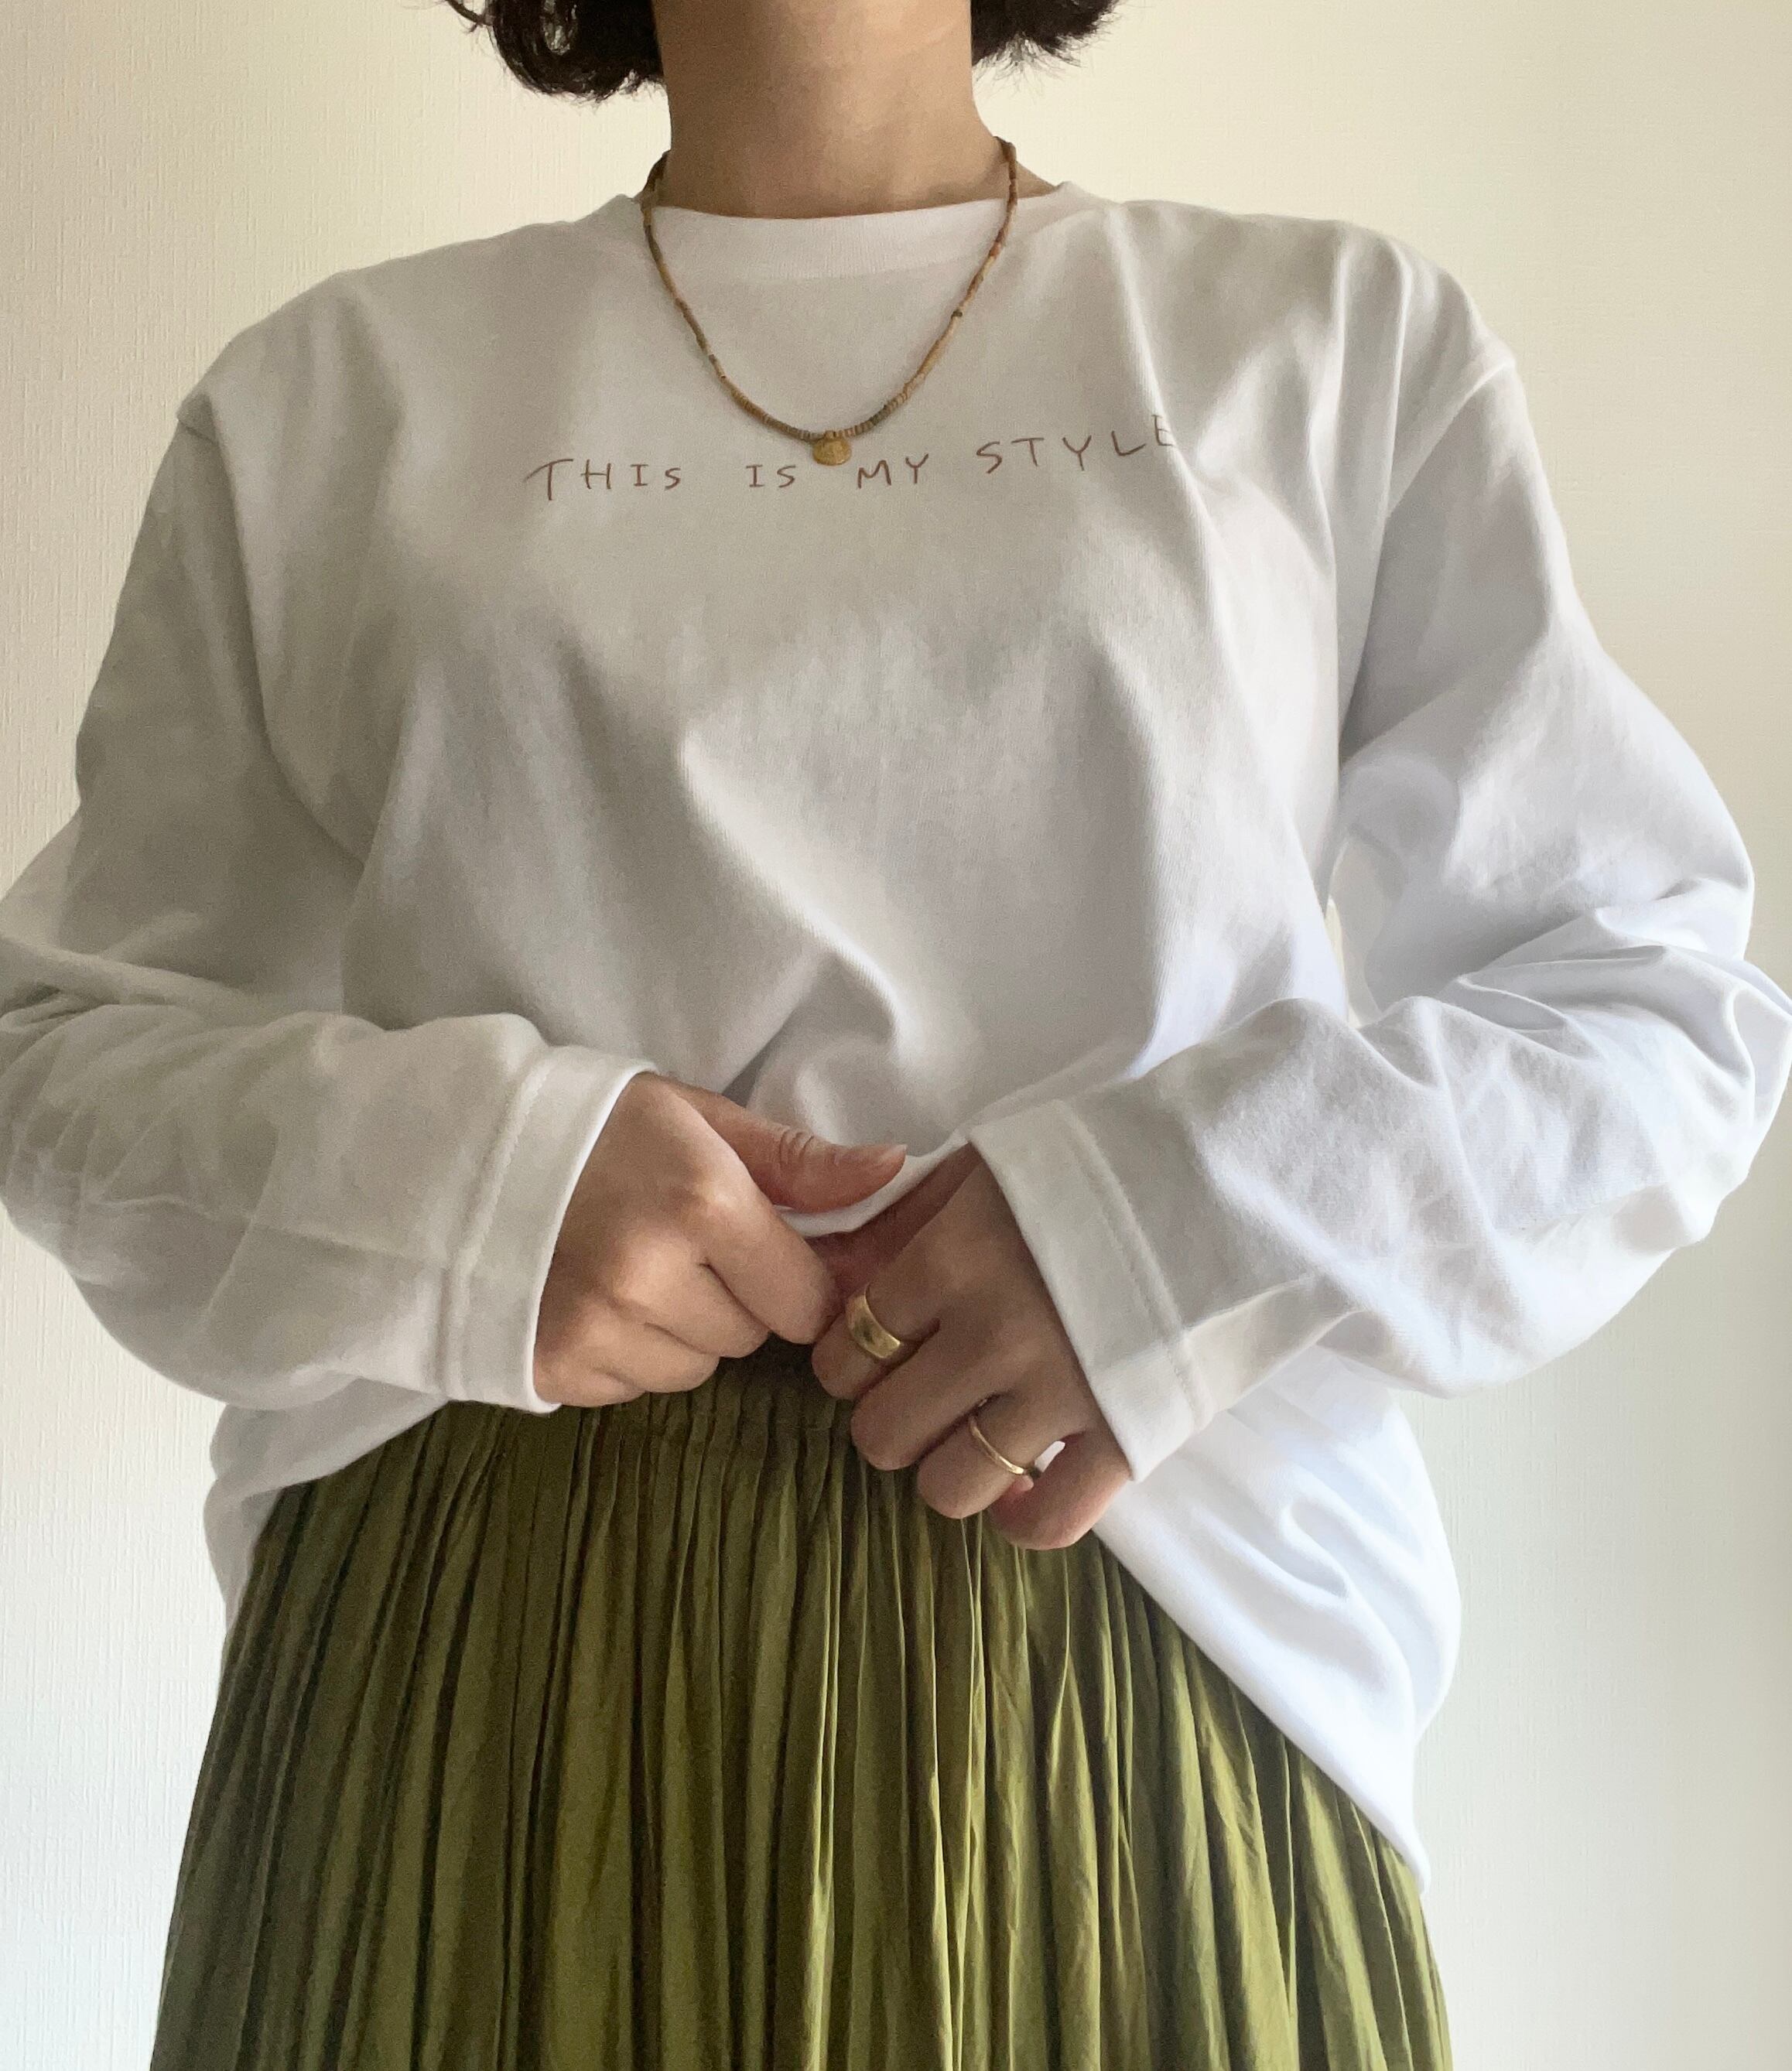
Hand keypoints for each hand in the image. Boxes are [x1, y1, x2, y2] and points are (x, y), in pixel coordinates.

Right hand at [534, 1073, 905, 1407]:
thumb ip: (799, 1161)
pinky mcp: (552, 1370)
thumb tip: (894, 1171)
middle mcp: (650, 1277)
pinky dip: (627, 1355)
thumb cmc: (595, 1126)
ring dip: (684, 1332)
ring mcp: (595, 1331)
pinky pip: (634, 1388)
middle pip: (752, 1337)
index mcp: (701, 1204)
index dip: (796, 1277)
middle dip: (737, 1299)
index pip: (807, 1299)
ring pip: (695, 1369)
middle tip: (682, 1246)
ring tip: (633, 1269)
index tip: (764, 1248)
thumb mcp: (699, 1117)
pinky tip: (593, 1298)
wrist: (457, 1155)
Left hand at [809, 1146, 1132, 1549]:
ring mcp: (1061, 1395)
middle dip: (891, 1418)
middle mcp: (994, 1335)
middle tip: (922, 1393)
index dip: (849, 1359)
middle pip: (883, 1432)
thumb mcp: (989, 1165)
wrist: (1236, 1181)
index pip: (849, 1347)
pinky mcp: (1127, 1438)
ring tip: (975, 1432)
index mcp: (953, 1258)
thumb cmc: (1105, 1164)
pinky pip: (1047, 1523)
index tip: (874, 1353)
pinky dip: (1021, 1517)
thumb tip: (832, 1276)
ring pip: (949, 1489)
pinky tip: (1022, 1483)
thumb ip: (903, 1221)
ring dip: (949, 1469)